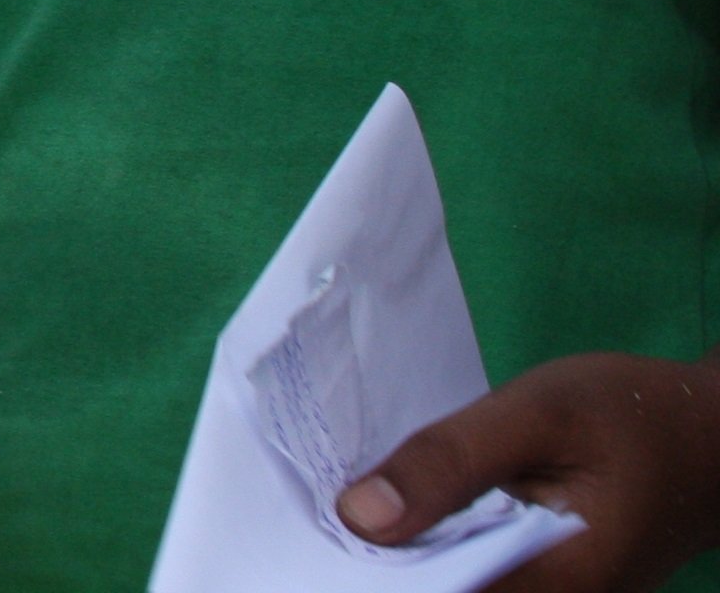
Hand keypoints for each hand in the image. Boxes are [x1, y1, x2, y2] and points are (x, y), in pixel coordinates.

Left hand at [343, 353, 719, 589]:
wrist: (712, 436)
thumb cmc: (634, 416)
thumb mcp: (536, 415)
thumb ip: (449, 463)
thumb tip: (357, 517)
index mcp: (558, 582)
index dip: (369, 573)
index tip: (311, 534)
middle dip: (377, 564)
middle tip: (321, 510)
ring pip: (455, 588)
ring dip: (402, 556)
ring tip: (349, 504)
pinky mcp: (547, 583)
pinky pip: (474, 576)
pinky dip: (431, 547)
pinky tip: (397, 508)